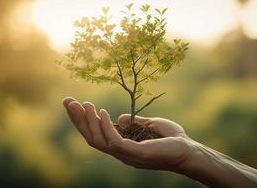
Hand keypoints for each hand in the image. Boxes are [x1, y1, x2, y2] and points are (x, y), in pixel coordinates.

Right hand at [62, 97, 195, 172]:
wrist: (189, 151)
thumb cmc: (172, 140)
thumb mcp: (149, 125)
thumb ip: (133, 123)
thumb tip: (119, 118)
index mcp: (122, 147)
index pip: (96, 135)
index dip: (83, 121)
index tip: (75, 104)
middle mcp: (120, 153)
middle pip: (91, 138)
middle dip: (78, 120)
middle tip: (67, 101)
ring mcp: (126, 154)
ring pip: (98, 140)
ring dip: (88, 121)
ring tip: (83, 104)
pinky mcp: (135, 153)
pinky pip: (113, 141)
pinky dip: (105, 126)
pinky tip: (102, 112)